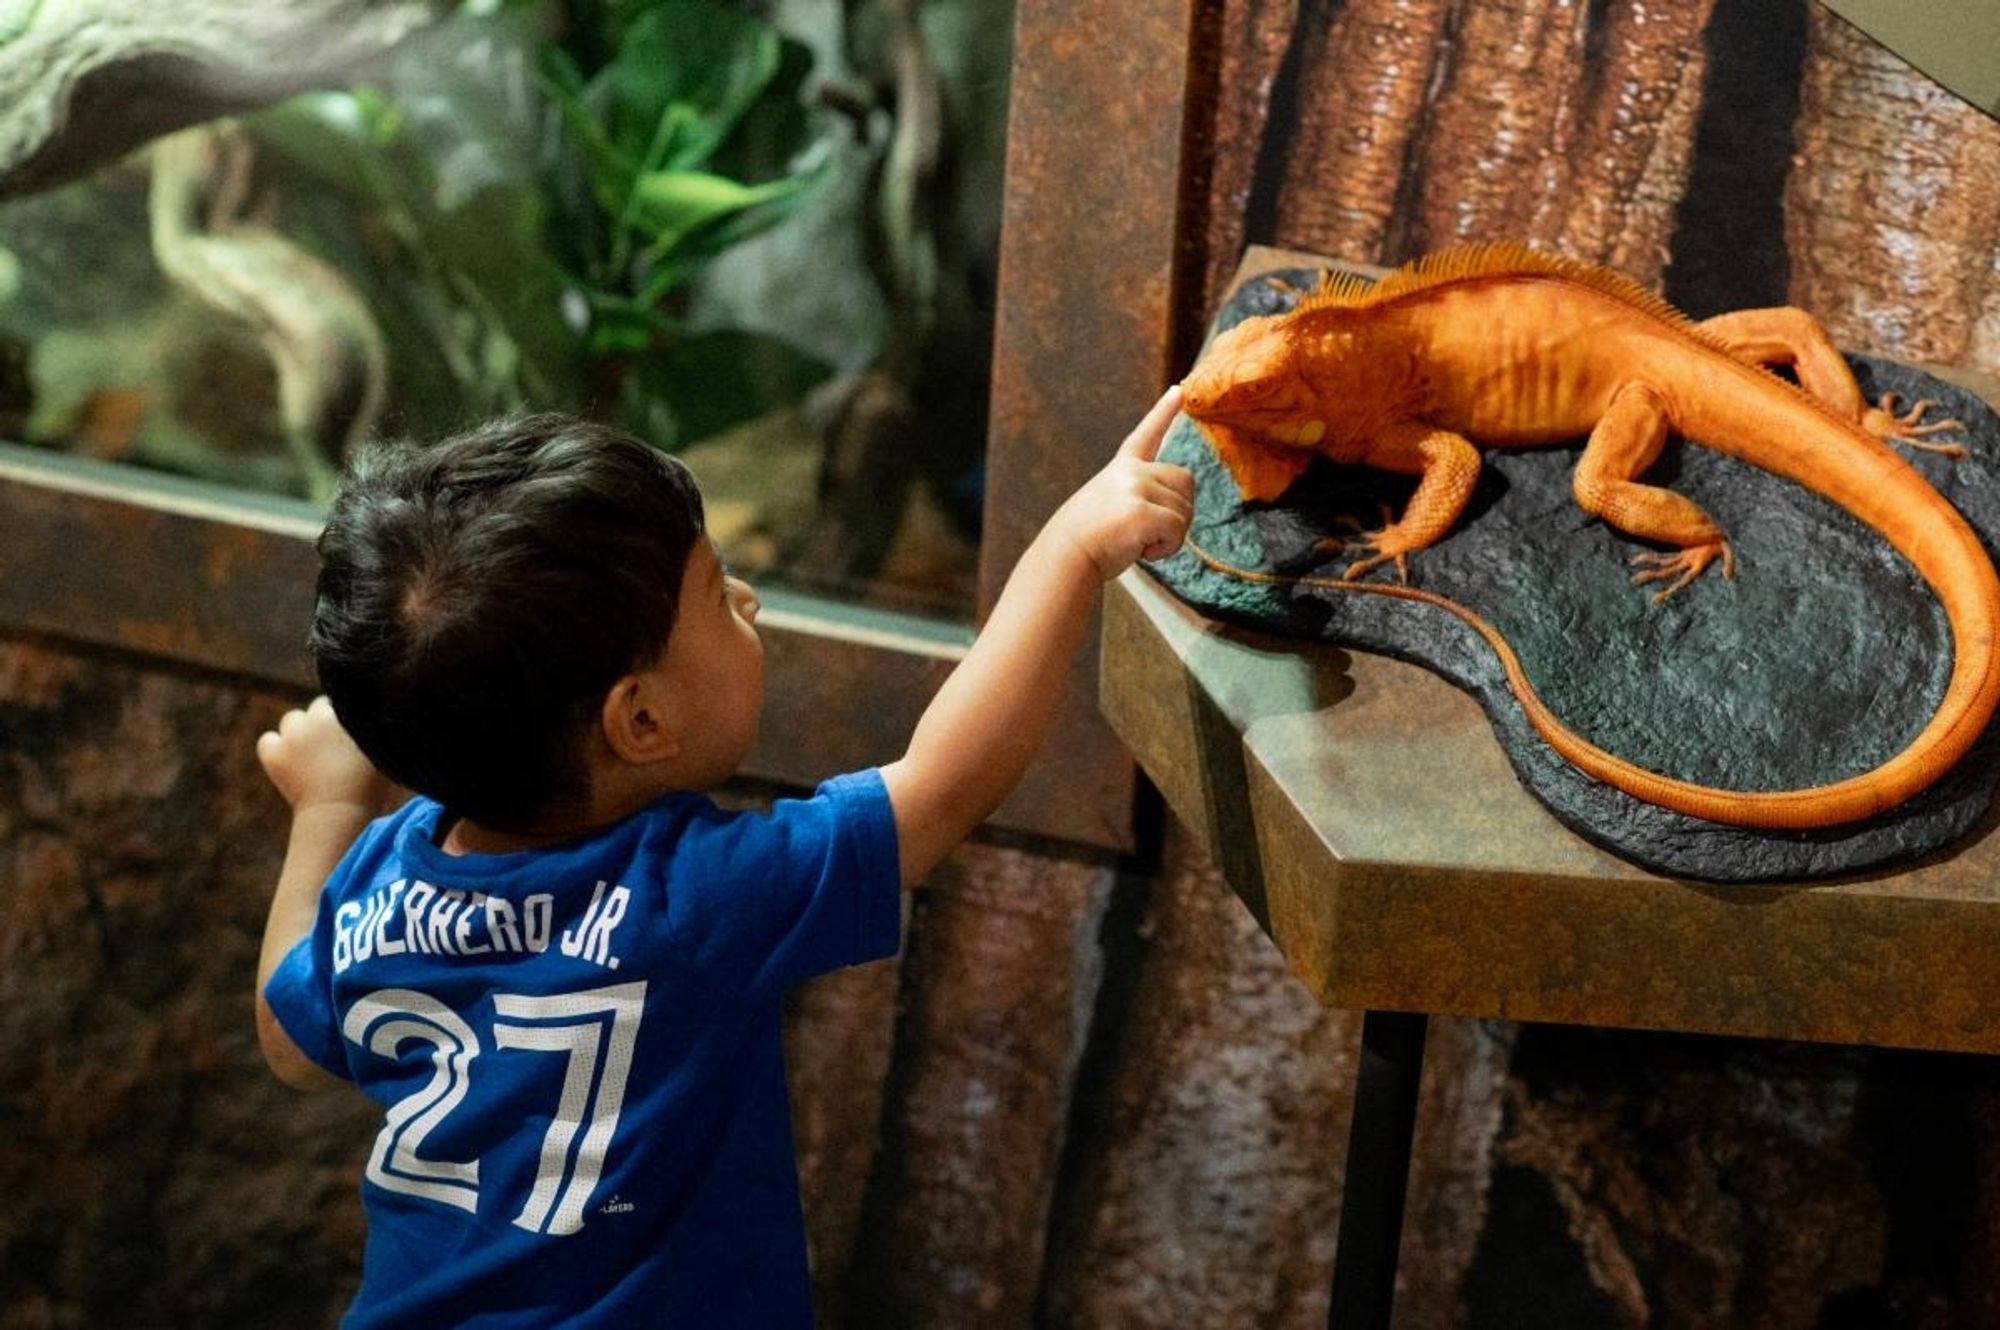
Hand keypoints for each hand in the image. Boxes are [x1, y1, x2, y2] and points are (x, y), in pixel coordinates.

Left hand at [256, 696, 402, 814]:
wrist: (340, 815)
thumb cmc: (372, 790)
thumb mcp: (387, 756)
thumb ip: (382, 735)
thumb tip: (390, 727)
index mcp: (348, 714)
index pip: (345, 701)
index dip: (347, 717)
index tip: (351, 733)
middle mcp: (319, 717)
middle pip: (319, 707)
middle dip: (323, 721)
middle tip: (333, 746)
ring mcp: (293, 734)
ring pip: (292, 720)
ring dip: (299, 731)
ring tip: (311, 754)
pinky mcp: (273, 754)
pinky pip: (268, 740)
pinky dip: (276, 748)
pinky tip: (289, 760)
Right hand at [1050, 385, 1195, 580]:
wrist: (1065, 557)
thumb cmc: (1088, 541)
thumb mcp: (1111, 506)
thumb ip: (1139, 497)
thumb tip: (1177, 510)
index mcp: (1121, 468)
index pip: (1147, 435)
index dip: (1164, 412)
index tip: (1179, 390)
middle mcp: (1131, 472)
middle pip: (1185, 482)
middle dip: (1176, 510)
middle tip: (1145, 530)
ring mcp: (1136, 488)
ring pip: (1185, 511)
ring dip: (1169, 534)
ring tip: (1134, 539)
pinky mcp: (1142, 511)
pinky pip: (1178, 531)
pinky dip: (1165, 549)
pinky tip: (1139, 550)